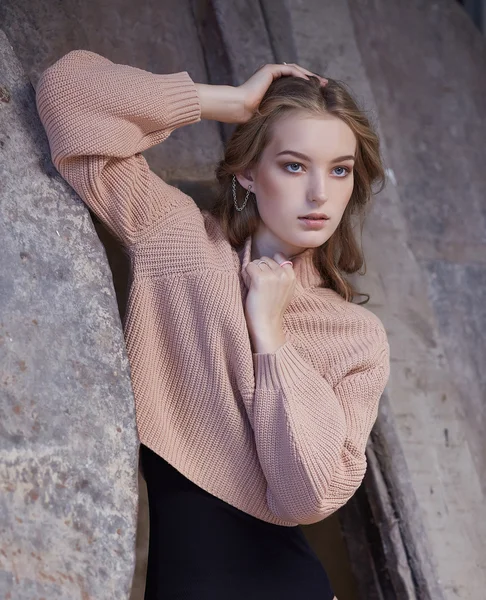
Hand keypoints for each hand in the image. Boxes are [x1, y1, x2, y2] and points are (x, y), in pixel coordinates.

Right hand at [195, 64, 326, 124]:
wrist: (240, 108)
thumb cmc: (252, 116)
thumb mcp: (273, 115)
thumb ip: (283, 114)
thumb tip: (295, 129)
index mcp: (274, 86)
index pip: (295, 83)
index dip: (308, 87)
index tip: (320, 94)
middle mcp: (272, 76)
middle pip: (298, 75)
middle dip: (312, 79)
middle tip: (326, 85)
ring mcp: (271, 72)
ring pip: (295, 70)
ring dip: (309, 76)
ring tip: (321, 83)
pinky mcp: (269, 70)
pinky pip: (289, 70)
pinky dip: (300, 75)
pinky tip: (309, 82)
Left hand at [244, 252, 296, 352]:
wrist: (267, 324)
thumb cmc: (273, 308)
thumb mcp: (288, 289)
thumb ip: (289, 274)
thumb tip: (300, 258)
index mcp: (291, 275)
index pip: (279, 256)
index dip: (269, 266)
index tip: (268, 279)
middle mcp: (283, 273)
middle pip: (265, 259)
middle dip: (259, 269)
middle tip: (260, 287)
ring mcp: (272, 275)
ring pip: (255, 262)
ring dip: (251, 273)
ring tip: (255, 288)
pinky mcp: (259, 278)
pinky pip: (248, 267)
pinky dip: (245, 276)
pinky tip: (250, 288)